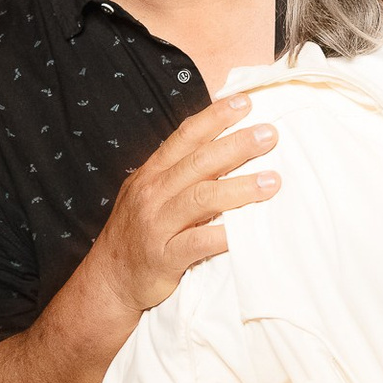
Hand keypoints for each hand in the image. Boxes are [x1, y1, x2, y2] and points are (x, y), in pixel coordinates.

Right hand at [83, 96, 279, 313]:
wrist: (109, 280)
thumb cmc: (139, 233)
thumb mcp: (149, 194)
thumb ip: (179, 172)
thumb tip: (222, 146)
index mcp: (152, 174)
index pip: (186, 137)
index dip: (215, 118)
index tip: (244, 103)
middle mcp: (153, 194)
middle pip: (199, 162)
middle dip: (237, 146)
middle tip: (270, 134)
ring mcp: (157, 225)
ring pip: (201, 198)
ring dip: (240, 188)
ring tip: (273, 181)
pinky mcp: (164, 257)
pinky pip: (198, 243)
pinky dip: (224, 235)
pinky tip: (247, 231)